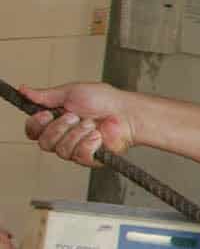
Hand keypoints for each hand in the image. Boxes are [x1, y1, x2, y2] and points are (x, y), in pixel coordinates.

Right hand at [21, 82, 136, 167]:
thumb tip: (23, 90)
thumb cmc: (104, 100)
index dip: (36, 124)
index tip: (47, 114)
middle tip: (76, 116)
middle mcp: (62, 137)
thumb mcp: (71, 92)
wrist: (127, 111)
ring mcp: (76, 149)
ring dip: (78, 133)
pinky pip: (80, 156)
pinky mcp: (91, 158)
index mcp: (54, 121)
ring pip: (61, 150)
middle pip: (44, 142)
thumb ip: (46, 95)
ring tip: (91, 123)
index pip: (32, 131)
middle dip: (60, 127)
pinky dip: (89, 143)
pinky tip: (98, 135)